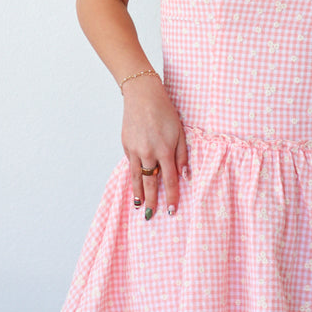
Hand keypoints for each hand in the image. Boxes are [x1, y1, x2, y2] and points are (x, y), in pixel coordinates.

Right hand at [120, 78, 188, 219]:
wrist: (142, 96)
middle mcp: (148, 153)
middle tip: (152, 215)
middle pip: (150, 183)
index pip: (169, 180)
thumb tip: (186, 176)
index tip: (172, 210)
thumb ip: (182, 155)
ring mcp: (135, 150)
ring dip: (138, 193)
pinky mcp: (126, 146)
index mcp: (164, 150)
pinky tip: (134, 185)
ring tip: (140, 206)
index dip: (171, 196)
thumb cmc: (165, 112)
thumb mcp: (180, 132)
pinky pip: (130, 166)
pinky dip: (132, 178)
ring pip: (136, 177)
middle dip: (152, 200)